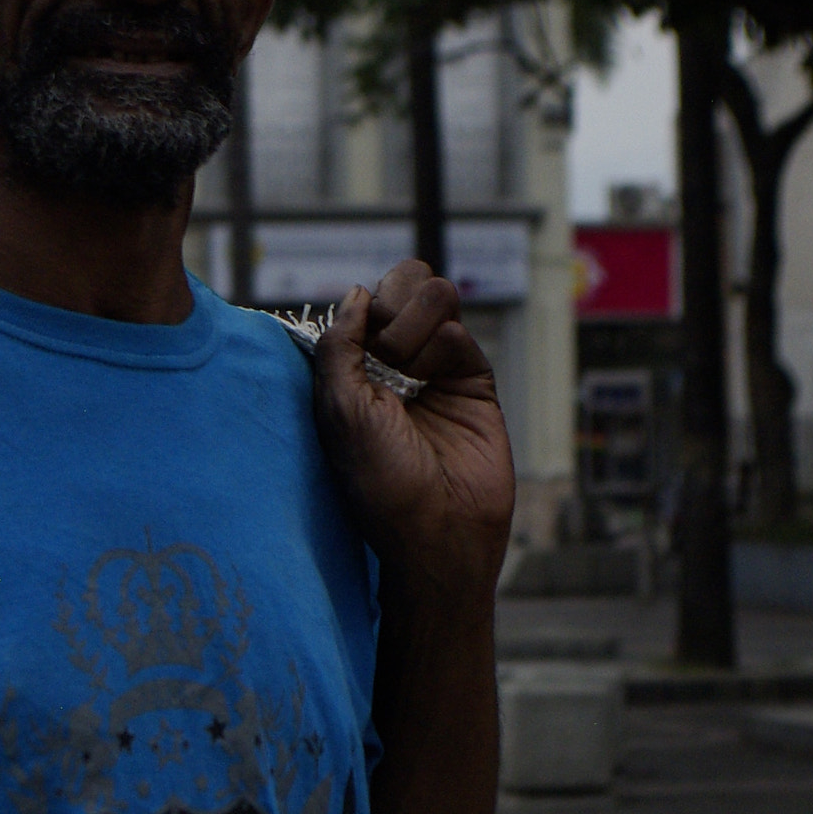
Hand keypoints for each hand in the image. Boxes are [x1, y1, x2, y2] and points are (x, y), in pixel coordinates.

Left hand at [312, 265, 514, 606]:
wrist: (440, 528)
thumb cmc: (379, 480)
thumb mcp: (339, 409)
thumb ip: (338, 344)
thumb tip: (356, 292)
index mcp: (355, 370)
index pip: (365, 301)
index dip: (365, 307)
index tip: (361, 341)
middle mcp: (396, 364)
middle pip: (403, 285)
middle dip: (394, 306)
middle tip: (387, 353)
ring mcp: (437, 369)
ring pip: (434, 297)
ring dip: (416, 324)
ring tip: (410, 371)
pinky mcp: (473, 380)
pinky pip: (458, 331)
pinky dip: (444, 346)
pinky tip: (436, 382)